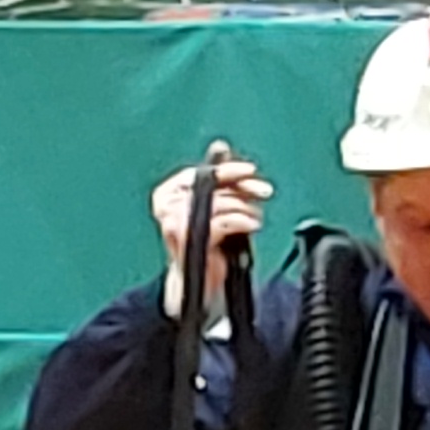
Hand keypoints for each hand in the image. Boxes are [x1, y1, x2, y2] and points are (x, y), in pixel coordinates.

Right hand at [151, 154, 272, 313]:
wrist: (198, 282)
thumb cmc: (206, 243)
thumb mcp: (213, 206)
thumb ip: (217, 179)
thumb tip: (221, 146)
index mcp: (166, 192)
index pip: (201, 171)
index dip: (228, 170)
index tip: (251, 170)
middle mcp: (165, 205)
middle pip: (212, 185)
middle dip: (244, 187)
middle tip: (264, 191)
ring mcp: (173, 222)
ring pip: (221, 203)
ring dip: (246, 209)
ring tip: (255, 218)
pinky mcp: (187, 239)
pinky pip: (223, 220)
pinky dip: (243, 221)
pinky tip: (252, 225)